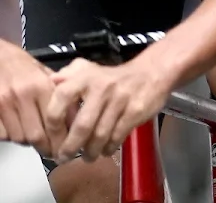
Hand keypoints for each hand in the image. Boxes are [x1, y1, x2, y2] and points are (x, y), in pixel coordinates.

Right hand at [0, 42, 58, 156]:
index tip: (67, 148)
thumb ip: (60, 95)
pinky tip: (19, 130)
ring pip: (20, 138)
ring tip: (38, 139)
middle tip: (53, 153)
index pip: (55, 122)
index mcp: (41, 86)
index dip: (62, 140)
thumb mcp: (46, 75)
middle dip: (47, 148)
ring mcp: (4, 104)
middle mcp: (23, 96)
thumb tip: (75, 119)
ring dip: (30, 142)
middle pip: (37, 136)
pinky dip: (12, 136)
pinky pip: (4, 135)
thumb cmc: (23, 66)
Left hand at [44, 58, 170, 162]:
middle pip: (82, 125)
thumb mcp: (90, 68)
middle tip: (65, 157)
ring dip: (91, 151)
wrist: (152, 72)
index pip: (61, 99)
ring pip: (100, 134)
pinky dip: (109, 147)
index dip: (54, 123)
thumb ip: (69, 74)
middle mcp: (102, 87)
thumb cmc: (115, 77)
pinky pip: (117, 135)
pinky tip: (105, 150)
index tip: (52, 138)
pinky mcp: (135, 111)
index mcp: (86, 77)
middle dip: (71, 147)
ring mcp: (120, 100)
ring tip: (88, 156)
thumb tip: (51, 80)